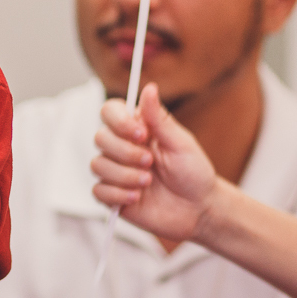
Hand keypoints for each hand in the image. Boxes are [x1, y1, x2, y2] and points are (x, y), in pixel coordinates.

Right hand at [91, 83, 218, 242]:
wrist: (198, 209)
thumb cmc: (193, 172)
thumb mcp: (181, 143)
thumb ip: (160, 118)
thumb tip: (149, 88)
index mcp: (137, 128)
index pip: (110, 112)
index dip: (119, 121)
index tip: (142, 134)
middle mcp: (122, 147)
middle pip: (100, 137)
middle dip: (125, 152)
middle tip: (150, 163)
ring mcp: (116, 171)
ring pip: (98, 164)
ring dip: (124, 175)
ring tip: (148, 182)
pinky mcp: (113, 195)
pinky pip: (98, 191)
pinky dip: (117, 194)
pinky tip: (137, 197)